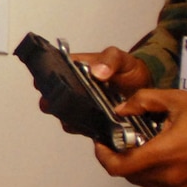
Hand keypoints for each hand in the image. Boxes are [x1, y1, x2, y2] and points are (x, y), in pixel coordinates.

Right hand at [37, 47, 153, 134]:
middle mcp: (74, 89)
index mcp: (75, 69)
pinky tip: (91, 126)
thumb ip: (110, 61)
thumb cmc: (128, 68)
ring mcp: (82, 106)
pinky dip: (83, 128)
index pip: (51, 72)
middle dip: (52, 103)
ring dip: (68, 118)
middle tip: (61, 104)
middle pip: (53, 97)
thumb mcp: (120, 58)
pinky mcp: (91, 121)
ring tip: (80, 117)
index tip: (42, 84)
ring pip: (65, 116)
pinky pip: (81, 127)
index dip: (44, 78)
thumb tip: (98, 72)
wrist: (143, 87)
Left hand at [93, 88, 186, 186]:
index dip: (103, 156)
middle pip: (129, 175)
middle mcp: (169, 176)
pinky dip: (152, 171)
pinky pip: (160, 184)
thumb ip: (143, 101)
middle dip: (118, 158)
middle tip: (118, 138)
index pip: (119, 167)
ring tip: (138, 142)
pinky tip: (158, 151)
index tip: (101, 142)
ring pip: (144, 181)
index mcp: (163, 154)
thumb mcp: (178, 99)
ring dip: (135, 166)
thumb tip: (120, 109)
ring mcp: (180, 186)